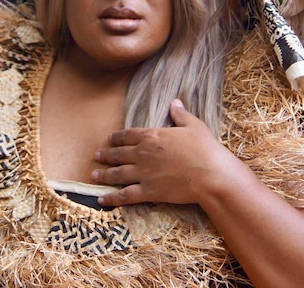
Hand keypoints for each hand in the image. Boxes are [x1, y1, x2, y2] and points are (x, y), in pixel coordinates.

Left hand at [92, 99, 235, 205]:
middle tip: (96, 156)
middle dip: (106, 155)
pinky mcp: (147, 192)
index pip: (128, 135)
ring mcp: (143, 174)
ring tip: (94, 176)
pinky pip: (124, 196)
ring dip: (104, 175)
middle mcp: (142, 154)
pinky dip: (111, 198)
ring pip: (117, 174)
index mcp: (152, 136)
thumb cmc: (205, 149)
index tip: (109, 139)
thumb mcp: (194, 126)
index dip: (117, 137)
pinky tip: (101, 200)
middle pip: (118, 154)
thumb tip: (175, 102)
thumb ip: (181, 115)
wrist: (210, 174)